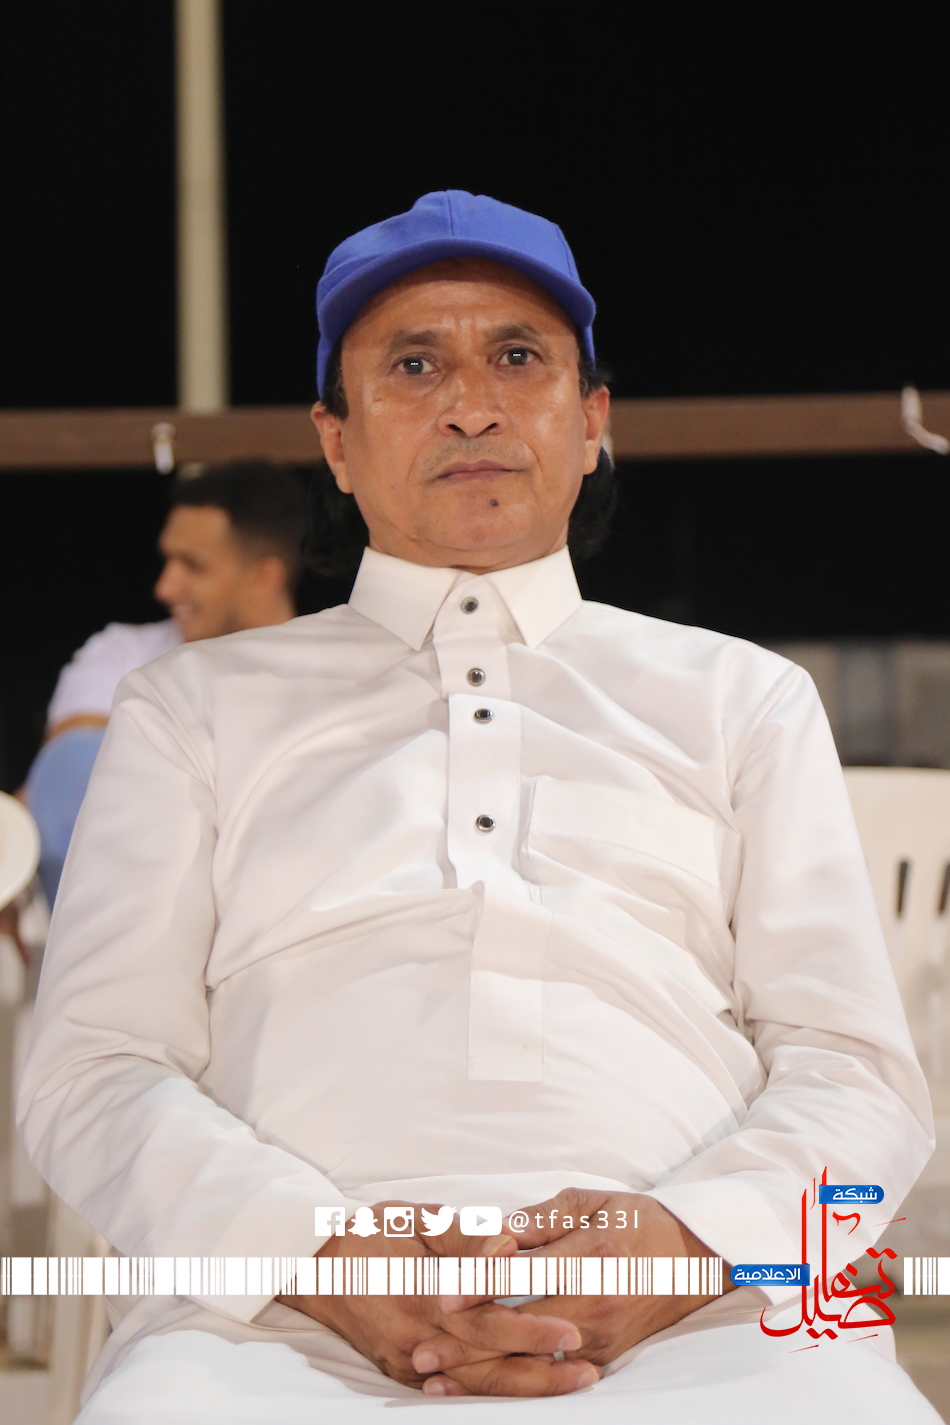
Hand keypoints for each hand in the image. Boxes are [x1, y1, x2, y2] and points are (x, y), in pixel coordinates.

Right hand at [279, 1202, 596, 1396]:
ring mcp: (406, 1361)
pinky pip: (452, 1389)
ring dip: (524, 1387)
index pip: (486, 1318)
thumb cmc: (371, 1233)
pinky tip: (523, 1394)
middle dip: (540, 1369)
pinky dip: (488, 1393)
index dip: (530, 1328)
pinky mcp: (401, 1374)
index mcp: (422, 1293)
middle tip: (588, 1370)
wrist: (316, 1266)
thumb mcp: (417, 1221)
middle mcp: (415, 1336)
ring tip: (571, 1383)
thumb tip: (510, 1243)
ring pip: (474, 1382)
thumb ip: (465, 1238)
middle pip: (487, 1361)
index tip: (571, 1331)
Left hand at [416, 1188, 732, 1395]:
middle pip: (518, 1331)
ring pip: (529, 1362)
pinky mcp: (604, 1356)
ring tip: (436, 1380)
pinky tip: (479, 1385)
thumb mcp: (591, 1201)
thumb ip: (541, 1218)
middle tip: (421, 1351)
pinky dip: (512, 1379)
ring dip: (481, 1372)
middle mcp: (593, 1304)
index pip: (522, 1277)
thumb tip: (497, 1233)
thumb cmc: (637, 1220)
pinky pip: (549, 1371)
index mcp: (587, 1257)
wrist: (695, 1258)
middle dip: (466, 1343)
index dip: (477, 1287)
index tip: (440, 1295)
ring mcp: (599, 1337)